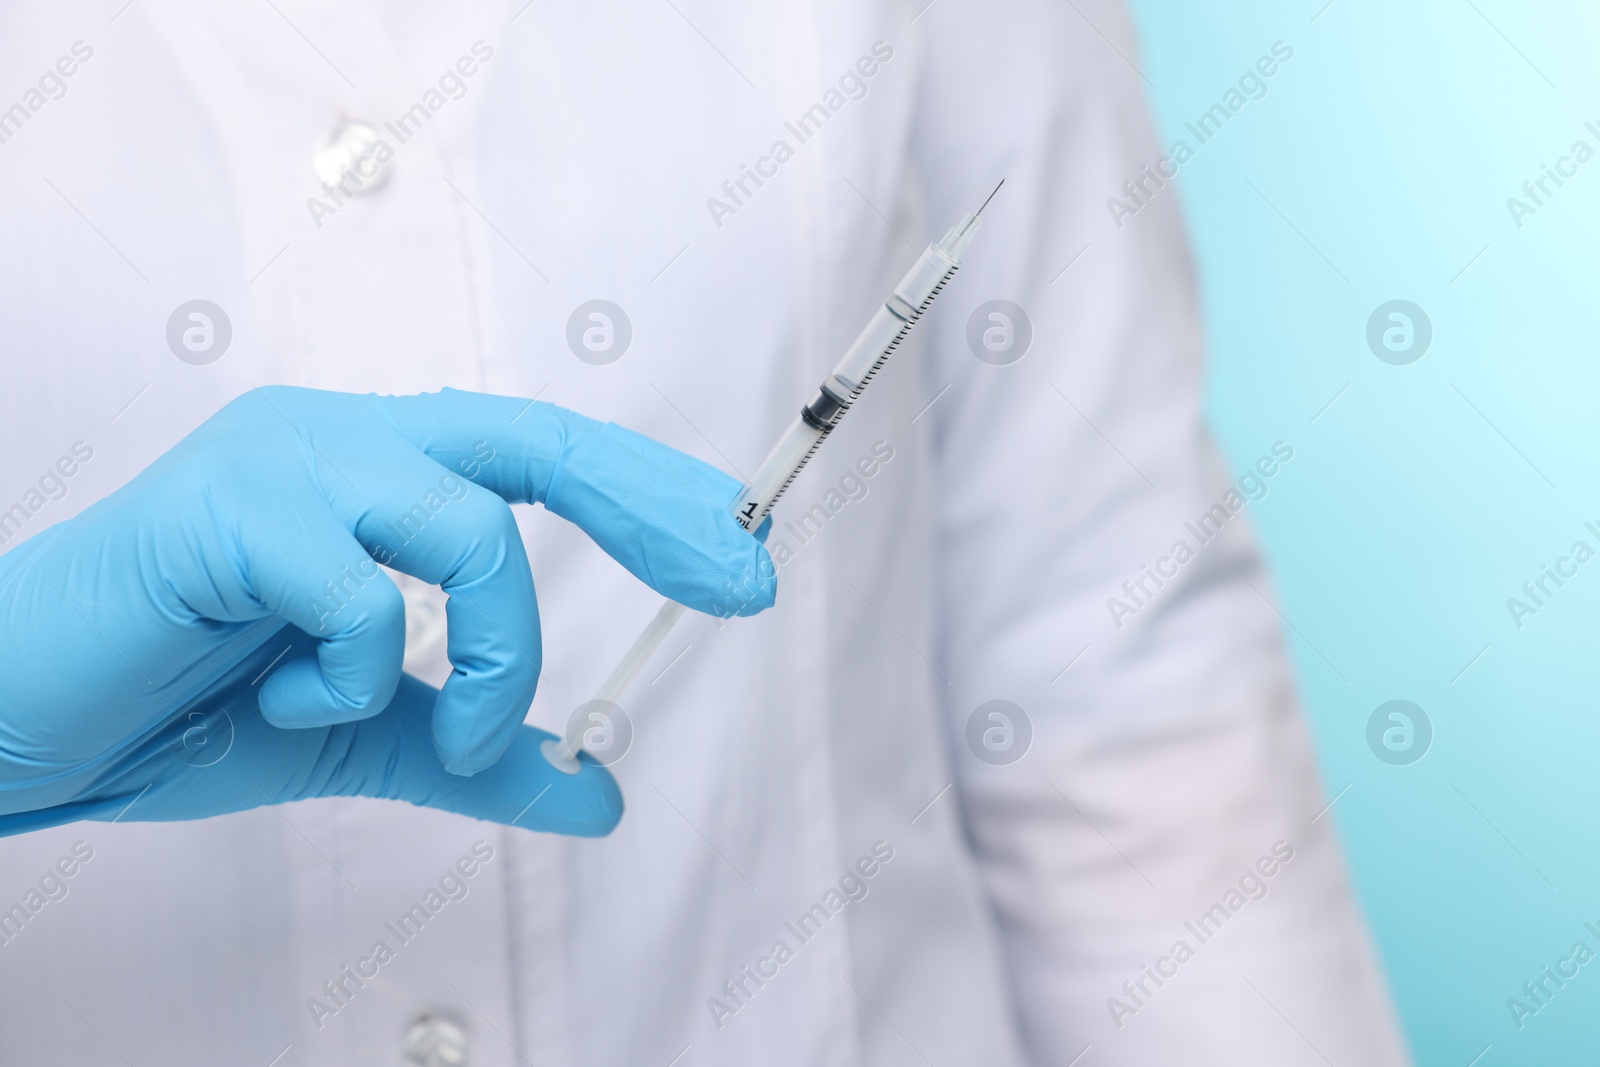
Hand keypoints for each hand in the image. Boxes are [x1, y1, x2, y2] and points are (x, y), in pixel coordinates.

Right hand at [0, 387, 774, 836]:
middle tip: (737, 577)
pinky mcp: (224, 508)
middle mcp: (338, 439)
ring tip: (462, 722)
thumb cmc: (185, 703)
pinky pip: (358, 592)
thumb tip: (598, 793)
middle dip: (652, 507)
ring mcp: (281, 460)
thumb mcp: (363, 734)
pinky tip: (293, 703)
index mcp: (374, 469)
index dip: (646, 491)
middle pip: (535, 439)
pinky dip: (355, 675)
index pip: (540, 451)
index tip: (735, 551)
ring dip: (493, 647)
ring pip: (467, 524)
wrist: (25, 717)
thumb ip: (474, 751)